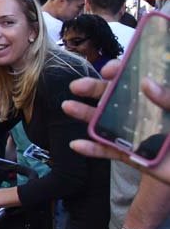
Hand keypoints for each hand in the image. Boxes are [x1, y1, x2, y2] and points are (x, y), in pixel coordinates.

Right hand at [65, 61, 169, 186]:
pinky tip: (77, 145)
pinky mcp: (136, 157)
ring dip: (86, 114)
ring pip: (108, 122)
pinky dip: (93, 150)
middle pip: (116, 98)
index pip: (138, 78)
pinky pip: (111, 152)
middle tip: (76, 86)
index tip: (108, 70)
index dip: (121, 71)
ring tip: (67, 107)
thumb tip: (145, 83)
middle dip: (95, 89)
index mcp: (160, 99)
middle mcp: (147, 113)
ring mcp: (139, 135)